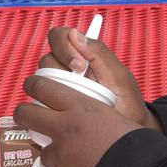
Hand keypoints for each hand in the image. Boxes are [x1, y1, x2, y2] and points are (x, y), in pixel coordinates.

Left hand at [13, 74, 145, 166]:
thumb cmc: (135, 143)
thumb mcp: (115, 116)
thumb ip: (95, 114)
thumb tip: (92, 117)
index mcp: (80, 106)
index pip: (43, 87)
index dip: (33, 85)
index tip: (31, 85)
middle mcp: (65, 127)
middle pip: (26, 114)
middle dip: (23, 115)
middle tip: (25, 116)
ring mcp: (62, 153)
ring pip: (42, 150)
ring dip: (51, 151)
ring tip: (68, 154)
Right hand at [37, 28, 156, 130]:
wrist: (127, 134)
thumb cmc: (126, 104)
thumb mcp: (119, 77)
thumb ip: (99, 52)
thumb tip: (75, 32)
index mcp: (83, 56)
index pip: (60, 37)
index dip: (65, 46)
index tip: (81, 64)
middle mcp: (66, 70)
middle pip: (48, 57)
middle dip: (61, 65)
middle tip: (78, 78)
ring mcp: (59, 88)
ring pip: (41, 77)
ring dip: (55, 84)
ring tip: (76, 97)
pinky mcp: (52, 106)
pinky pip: (39, 99)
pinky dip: (47, 102)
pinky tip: (65, 110)